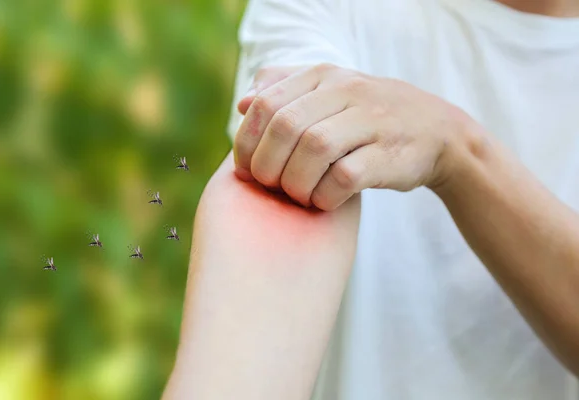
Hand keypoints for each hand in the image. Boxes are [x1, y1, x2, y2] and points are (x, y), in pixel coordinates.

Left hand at [233, 63, 471, 209]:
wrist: (440, 134)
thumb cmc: (370, 119)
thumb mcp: (331, 92)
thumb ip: (284, 92)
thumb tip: (243, 103)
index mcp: (324, 76)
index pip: (266, 104)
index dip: (246, 142)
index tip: (247, 169)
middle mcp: (347, 91)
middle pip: (285, 126)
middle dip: (267, 165)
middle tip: (269, 186)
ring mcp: (372, 121)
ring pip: (313, 149)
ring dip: (295, 182)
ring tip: (297, 195)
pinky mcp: (389, 155)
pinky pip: (344, 177)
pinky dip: (324, 196)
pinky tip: (322, 201)